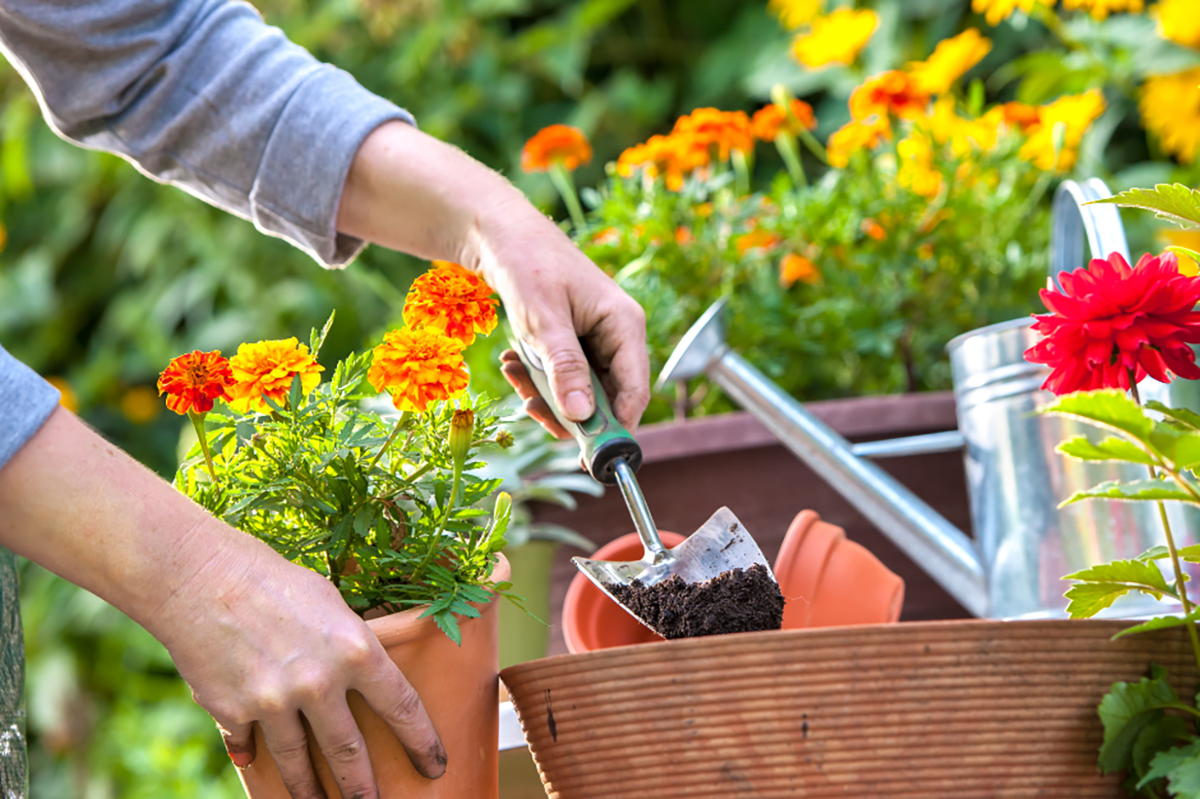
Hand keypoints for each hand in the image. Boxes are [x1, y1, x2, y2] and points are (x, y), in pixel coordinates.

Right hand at [155, 521, 446, 797]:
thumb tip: (362, 676)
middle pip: (350, 753)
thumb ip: (349, 643)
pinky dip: (254, 757)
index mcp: (355, 649)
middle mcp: (319, 683)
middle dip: (365, 789)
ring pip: (299, 765)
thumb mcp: (330, 603)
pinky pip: (250, 746)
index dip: (422, 742)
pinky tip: (257, 767)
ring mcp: (275, 703)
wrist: (200, 576)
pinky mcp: (233, 713)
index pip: (402, 707)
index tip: (434, 765)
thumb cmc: (273, 579)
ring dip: (311, 792)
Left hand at [336, 121, 650, 437]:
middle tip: (530, 408)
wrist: (500, 233)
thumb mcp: (543, 322)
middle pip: (607, 397)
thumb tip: (583, 416)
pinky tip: (515, 363)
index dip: (614, 427)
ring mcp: (598, 339)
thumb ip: (565, 368)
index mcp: (625, 324)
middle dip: (567, 409)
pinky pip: (564, 376)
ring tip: (514, 374)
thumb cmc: (526, 265)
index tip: (585, 455)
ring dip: (546, 393)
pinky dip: (538, 378)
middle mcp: (619, 334)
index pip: (634, 391)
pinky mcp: (576, 341)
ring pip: (581, 390)